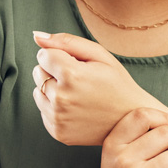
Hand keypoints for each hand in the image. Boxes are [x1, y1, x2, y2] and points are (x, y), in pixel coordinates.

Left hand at [32, 31, 167, 144]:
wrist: (130, 119)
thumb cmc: (117, 84)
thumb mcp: (100, 55)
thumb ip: (66, 42)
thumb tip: (36, 36)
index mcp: (71, 75)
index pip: (43, 55)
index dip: (60, 56)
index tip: (77, 65)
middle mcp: (61, 98)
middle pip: (38, 73)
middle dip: (53, 72)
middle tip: (79, 81)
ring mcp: (58, 118)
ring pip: (38, 92)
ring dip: (52, 90)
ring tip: (77, 95)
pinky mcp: (57, 132)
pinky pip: (43, 111)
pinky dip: (55, 107)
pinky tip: (75, 108)